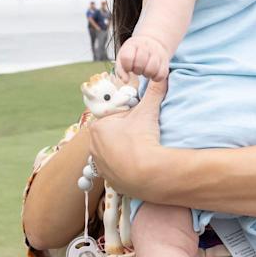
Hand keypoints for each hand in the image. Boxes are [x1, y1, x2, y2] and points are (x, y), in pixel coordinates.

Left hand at [88, 79, 171, 195]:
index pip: (112, 119)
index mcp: (97, 128)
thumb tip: (162, 75)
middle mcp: (93, 148)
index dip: (127, 119)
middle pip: (110, 136)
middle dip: (124, 135)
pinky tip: (136, 166)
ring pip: (111, 154)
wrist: (148, 174)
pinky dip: (124, 168)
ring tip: (139, 153)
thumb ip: (153, 92)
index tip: (138, 123)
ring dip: (122, 153)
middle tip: (140, 137)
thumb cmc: (143, 140)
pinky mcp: (109, 181)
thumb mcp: (148, 112)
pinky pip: (116, 171)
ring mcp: (100, 166)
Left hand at [115, 34, 170, 82]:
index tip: (128, 67)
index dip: (127, 66)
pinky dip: (156, 77)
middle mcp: (145, 47)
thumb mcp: (123, 57)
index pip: (127, 58)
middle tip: (137, 69)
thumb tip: (125, 81)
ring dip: (147, 74)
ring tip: (145, 71)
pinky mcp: (165, 61)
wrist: (152, 41)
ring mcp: (157, 53)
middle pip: (140, 64)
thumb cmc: (134, 52)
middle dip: (137, 70)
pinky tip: (153, 73)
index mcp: (132, 45)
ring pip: (151, 70)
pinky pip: (161, 74)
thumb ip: (121, 70)